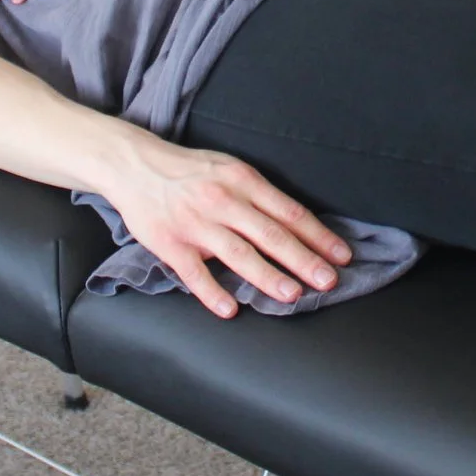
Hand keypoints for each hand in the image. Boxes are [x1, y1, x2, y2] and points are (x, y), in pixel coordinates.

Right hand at [103, 134, 352, 317]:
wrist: (135, 166)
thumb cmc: (190, 170)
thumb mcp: (229, 168)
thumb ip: (258, 194)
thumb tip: (296, 223)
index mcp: (242, 180)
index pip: (288, 211)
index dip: (317, 235)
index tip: (340, 256)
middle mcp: (223, 201)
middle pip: (270, 234)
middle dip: (303, 259)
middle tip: (328, 281)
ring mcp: (196, 223)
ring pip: (238, 254)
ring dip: (268, 276)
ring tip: (292, 295)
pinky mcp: (170, 243)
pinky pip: (194, 272)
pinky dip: (212, 292)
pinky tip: (231, 310)